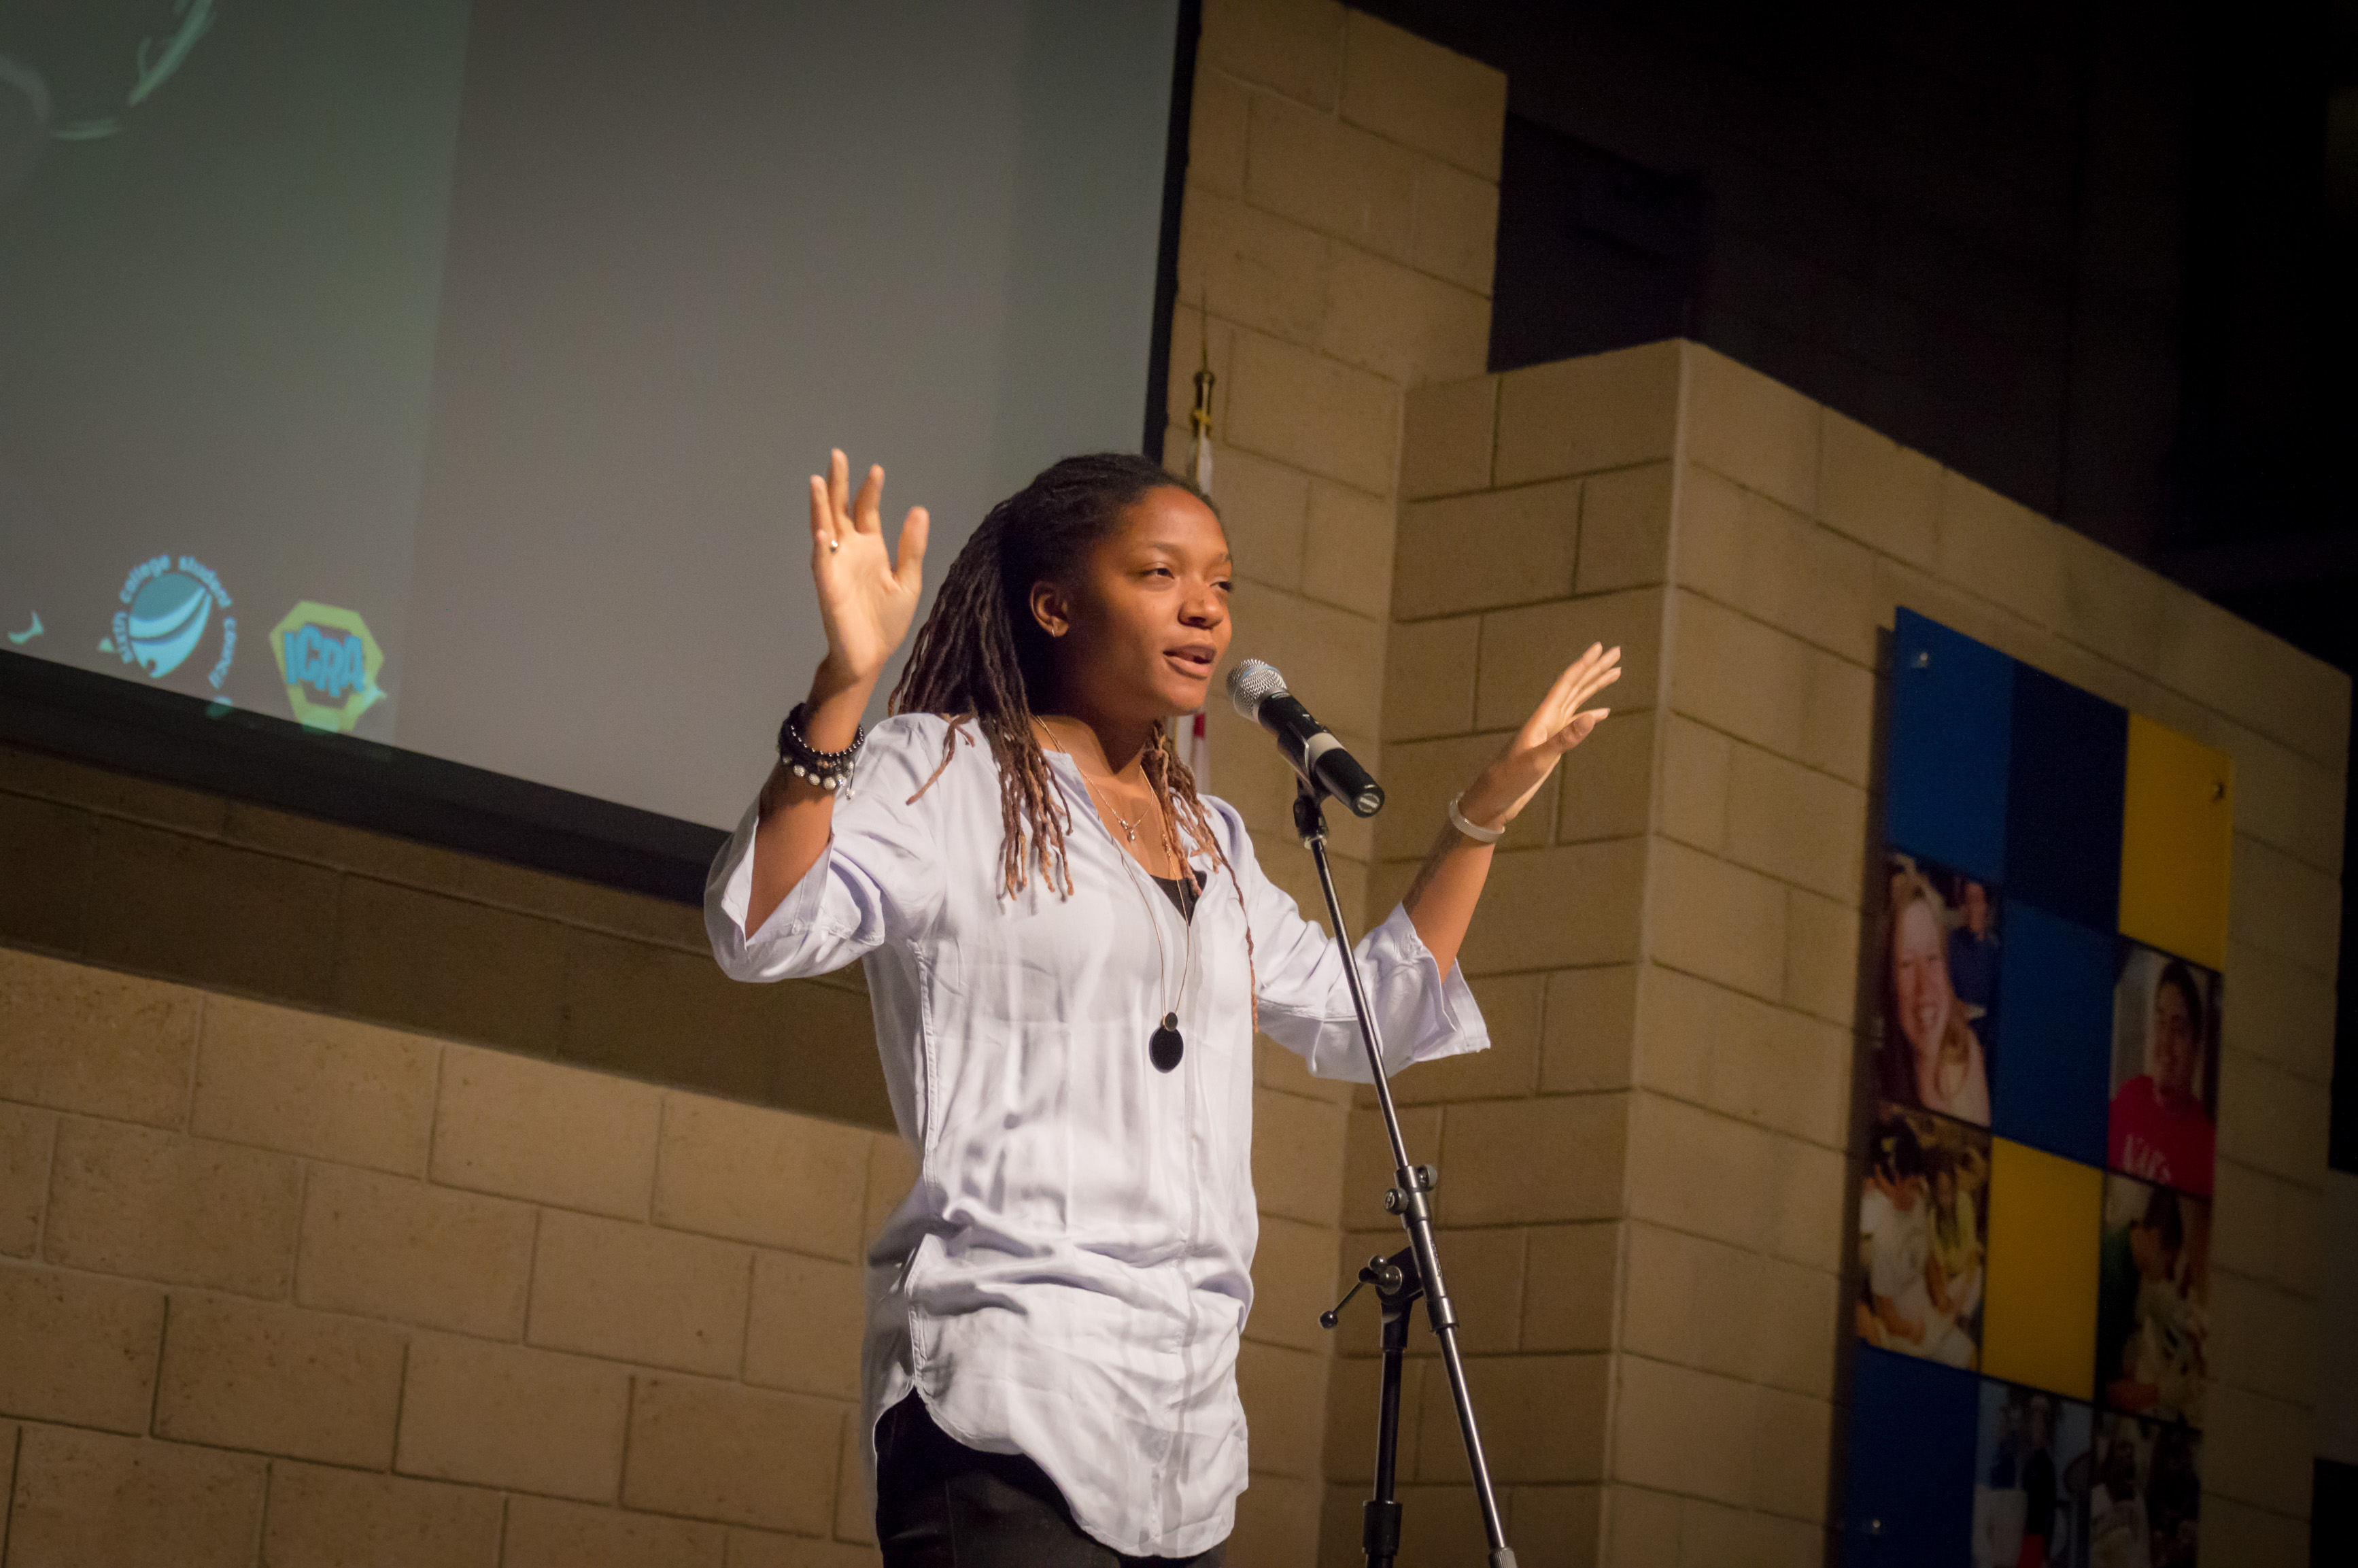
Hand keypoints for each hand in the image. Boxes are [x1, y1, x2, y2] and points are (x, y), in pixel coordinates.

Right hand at [809, 449, 928, 686]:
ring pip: (824, 529)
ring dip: (820, 507)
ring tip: (819, 481)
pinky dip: (820, 548)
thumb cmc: (886, 622)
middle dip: (839, 484)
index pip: (867, 511)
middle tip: (837, 455)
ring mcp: (836, 567)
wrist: (871, 656)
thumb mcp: (908, 581)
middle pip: (840, 511)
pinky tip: (821, 531)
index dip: (869, 491)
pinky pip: (821, 564)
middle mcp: (849, 552)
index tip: (876, 470)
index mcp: (871, 549)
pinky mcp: (828, 587)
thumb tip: (919, 510)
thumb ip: (911, 547)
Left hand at [1457, 642, 1621, 827]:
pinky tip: (1604, 713)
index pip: (1567, 683)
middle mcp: (1548, 718)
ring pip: (1578, 701)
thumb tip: (1592, 716)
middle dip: (1596, 669)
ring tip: (1616, 673)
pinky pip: (1575, 723)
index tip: (1601, 647)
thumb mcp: (1538, 759)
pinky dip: (1591, 715)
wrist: (1495, 796)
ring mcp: (1551, 731)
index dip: (1584, 664)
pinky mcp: (1552, 745)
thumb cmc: (1510, 778)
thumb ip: (1565, 739)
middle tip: (1617, 652)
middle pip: (1576, 686)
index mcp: (1544, 716)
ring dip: (1595, 686)